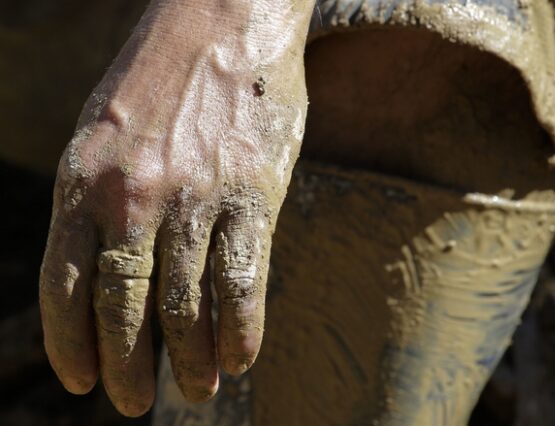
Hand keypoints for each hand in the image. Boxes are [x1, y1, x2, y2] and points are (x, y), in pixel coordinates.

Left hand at [39, 0, 313, 415]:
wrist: (224, 18)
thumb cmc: (162, 78)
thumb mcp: (103, 133)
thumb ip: (100, 201)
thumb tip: (109, 271)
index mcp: (85, 180)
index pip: (65, 287)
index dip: (71, 345)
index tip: (83, 382)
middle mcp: (135, 196)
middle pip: (125, 308)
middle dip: (129, 368)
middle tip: (137, 403)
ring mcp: (196, 198)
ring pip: (186, 305)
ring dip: (190, 360)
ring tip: (197, 390)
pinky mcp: (253, 195)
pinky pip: (243, 282)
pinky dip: (241, 330)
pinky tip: (240, 358)